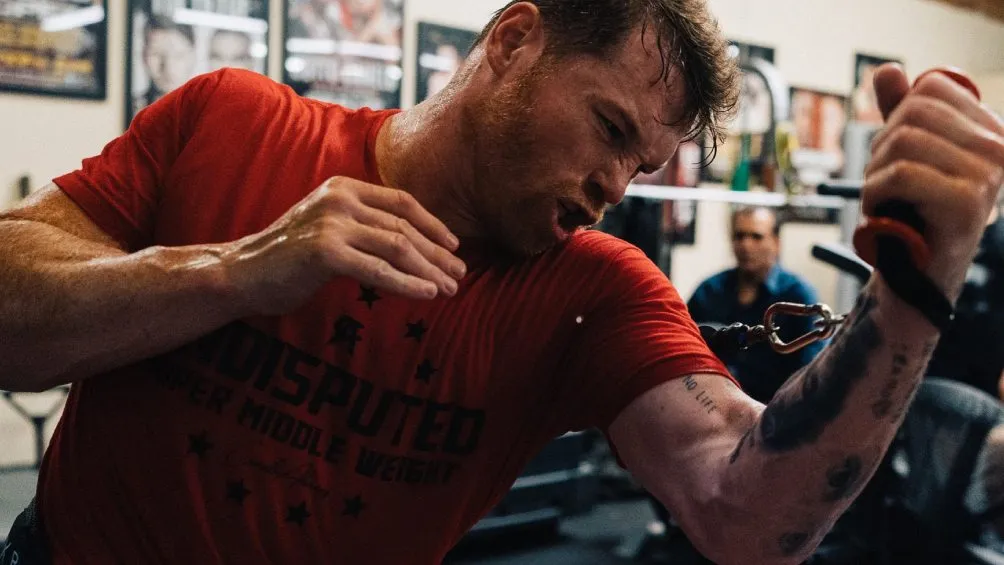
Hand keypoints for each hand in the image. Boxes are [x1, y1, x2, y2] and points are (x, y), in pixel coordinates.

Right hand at [222, 176, 465, 316]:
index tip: (454, 246)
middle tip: (460, 275)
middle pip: (403, 227)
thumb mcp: (329, 228)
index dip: (432, 224)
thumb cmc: (288, 257)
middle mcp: (340, 199)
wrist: (241, 273)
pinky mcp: (325, 252)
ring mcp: (332, 223)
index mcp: (343, 187)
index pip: (401, 202)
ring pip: (397, 248)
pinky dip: (407, 283)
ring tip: (449, 289)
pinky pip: (378, 270)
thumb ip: (363, 226)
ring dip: (429, 270)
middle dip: (436, 254)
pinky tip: (427, 294)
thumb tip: (412, 245)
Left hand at [863, 65, 1003, 299]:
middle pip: (914, 111)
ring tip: (885, 199)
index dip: (898, 118)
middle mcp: (999, 149)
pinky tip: (882, 210)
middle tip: (885, 182)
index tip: (899, 156)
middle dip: (882, 146)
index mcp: (991, 131)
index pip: (932, 87)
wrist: (916, 274)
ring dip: (876, 172)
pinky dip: (875, 192)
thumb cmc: (912, 212)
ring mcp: (988, 175)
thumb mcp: (905, 153)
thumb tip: (887, 71)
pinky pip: (901, 174)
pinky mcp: (967, 202)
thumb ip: (900, 111)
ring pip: (903, 141)